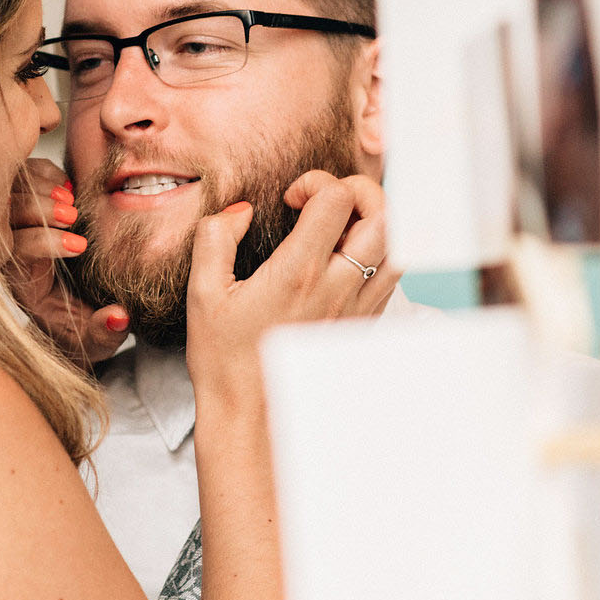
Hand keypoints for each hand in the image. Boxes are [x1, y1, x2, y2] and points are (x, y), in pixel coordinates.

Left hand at [6, 157, 129, 363]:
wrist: (69, 319)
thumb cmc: (78, 332)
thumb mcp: (95, 341)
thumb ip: (105, 332)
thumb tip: (119, 316)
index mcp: (18, 282)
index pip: (13, 253)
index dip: (42, 243)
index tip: (79, 247)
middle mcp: (8, 250)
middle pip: (3, 217)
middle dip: (38, 210)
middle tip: (73, 215)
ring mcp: (13, 224)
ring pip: (8, 191)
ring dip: (40, 188)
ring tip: (71, 198)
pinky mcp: (26, 205)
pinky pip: (21, 176)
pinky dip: (43, 173)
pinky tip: (67, 185)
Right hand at [185, 171, 399, 400]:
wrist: (253, 416)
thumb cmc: (224, 359)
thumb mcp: (202, 293)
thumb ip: (216, 238)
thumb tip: (241, 210)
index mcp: (299, 273)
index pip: (336, 200)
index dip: (315, 183)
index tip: (291, 201)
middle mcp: (338, 287)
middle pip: (383, 214)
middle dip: (356, 190)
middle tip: (325, 202)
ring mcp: (358, 306)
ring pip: (397, 245)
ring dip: (374, 221)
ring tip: (340, 227)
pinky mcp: (364, 323)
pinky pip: (391, 275)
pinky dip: (377, 252)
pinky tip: (342, 258)